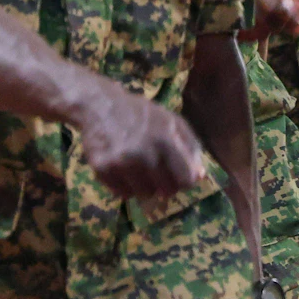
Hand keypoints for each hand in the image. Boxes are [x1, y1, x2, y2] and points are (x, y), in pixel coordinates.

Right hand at [74, 81, 205, 199]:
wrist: (98, 104)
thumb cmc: (139, 113)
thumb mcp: (171, 121)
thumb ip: (191, 147)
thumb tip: (200, 176)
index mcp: (165, 140)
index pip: (187, 180)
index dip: (183, 179)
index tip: (175, 173)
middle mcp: (144, 154)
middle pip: (166, 190)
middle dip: (163, 183)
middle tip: (153, 170)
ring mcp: (122, 162)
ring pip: (144, 194)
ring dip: (143, 185)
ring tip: (135, 168)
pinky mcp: (102, 168)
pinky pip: (122, 193)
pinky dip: (124, 186)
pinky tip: (121, 169)